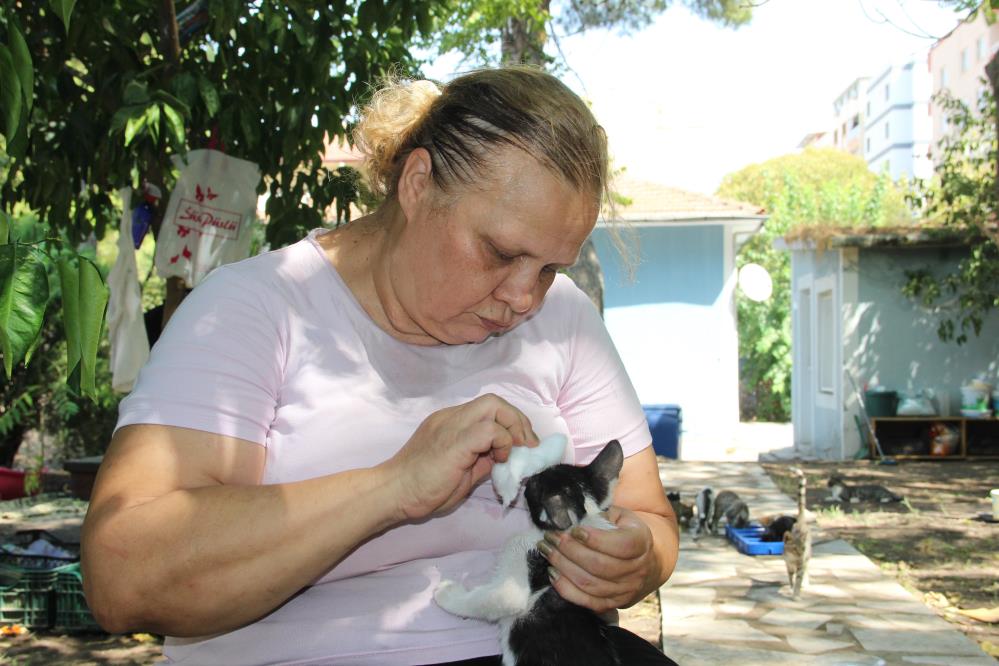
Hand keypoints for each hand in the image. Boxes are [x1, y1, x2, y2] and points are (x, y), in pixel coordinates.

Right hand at [386, 393, 537, 519]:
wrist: (393, 493)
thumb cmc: (421, 489)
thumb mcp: (460, 472)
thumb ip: (480, 460)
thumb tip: (505, 458)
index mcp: (451, 423)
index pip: (489, 409)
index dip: (511, 424)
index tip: (521, 449)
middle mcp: (452, 417)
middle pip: (494, 400)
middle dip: (518, 421)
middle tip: (527, 447)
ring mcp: (452, 426)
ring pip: (494, 405)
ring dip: (514, 427)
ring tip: (517, 453)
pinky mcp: (456, 441)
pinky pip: (490, 429)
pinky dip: (504, 441)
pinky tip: (501, 459)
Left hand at [538, 506, 657, 612]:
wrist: (645, 562)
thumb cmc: (624, 532)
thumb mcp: (619, 516)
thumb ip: (600, 514)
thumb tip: (570, 517)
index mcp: (641, 542)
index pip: (621, 545)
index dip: (595, 539)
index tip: (574, 530)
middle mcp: (638, 570)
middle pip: (600, 566)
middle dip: (570, 551)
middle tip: (550, 538)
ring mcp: (626, 590)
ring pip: (590, 584)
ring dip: (563, 567)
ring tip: (547, 551)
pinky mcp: (613, 604)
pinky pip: (587, 602)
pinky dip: (566, 588)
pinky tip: (553, 573)